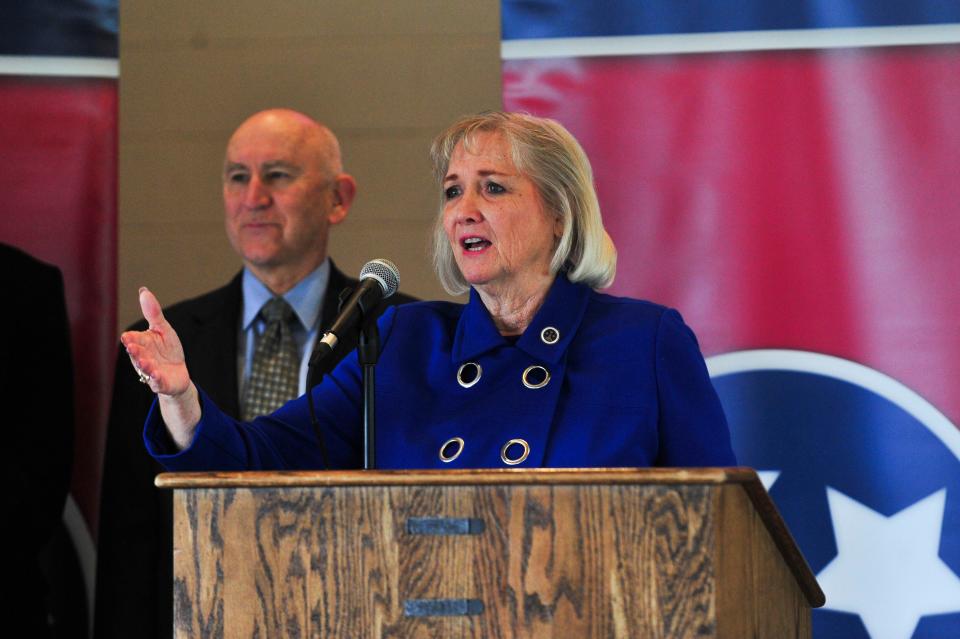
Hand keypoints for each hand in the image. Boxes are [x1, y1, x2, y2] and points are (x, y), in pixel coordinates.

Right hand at [121, 287, 199, 447]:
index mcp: (141, 343)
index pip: (133, 339)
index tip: (128, 337)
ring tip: (145, 362)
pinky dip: (156, 379)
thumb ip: (153, 313)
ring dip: (144, 365)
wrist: (178, 373)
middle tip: (132, 347)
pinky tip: (157, 374)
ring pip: (144, 368)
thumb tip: (143, 290)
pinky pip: (156, 382)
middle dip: (135, 351)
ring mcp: (150, 371)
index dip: (131, 339)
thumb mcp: (163, 329)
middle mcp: (142, 357)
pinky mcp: (160, 383)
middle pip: (136, 354)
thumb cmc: (167, 349)